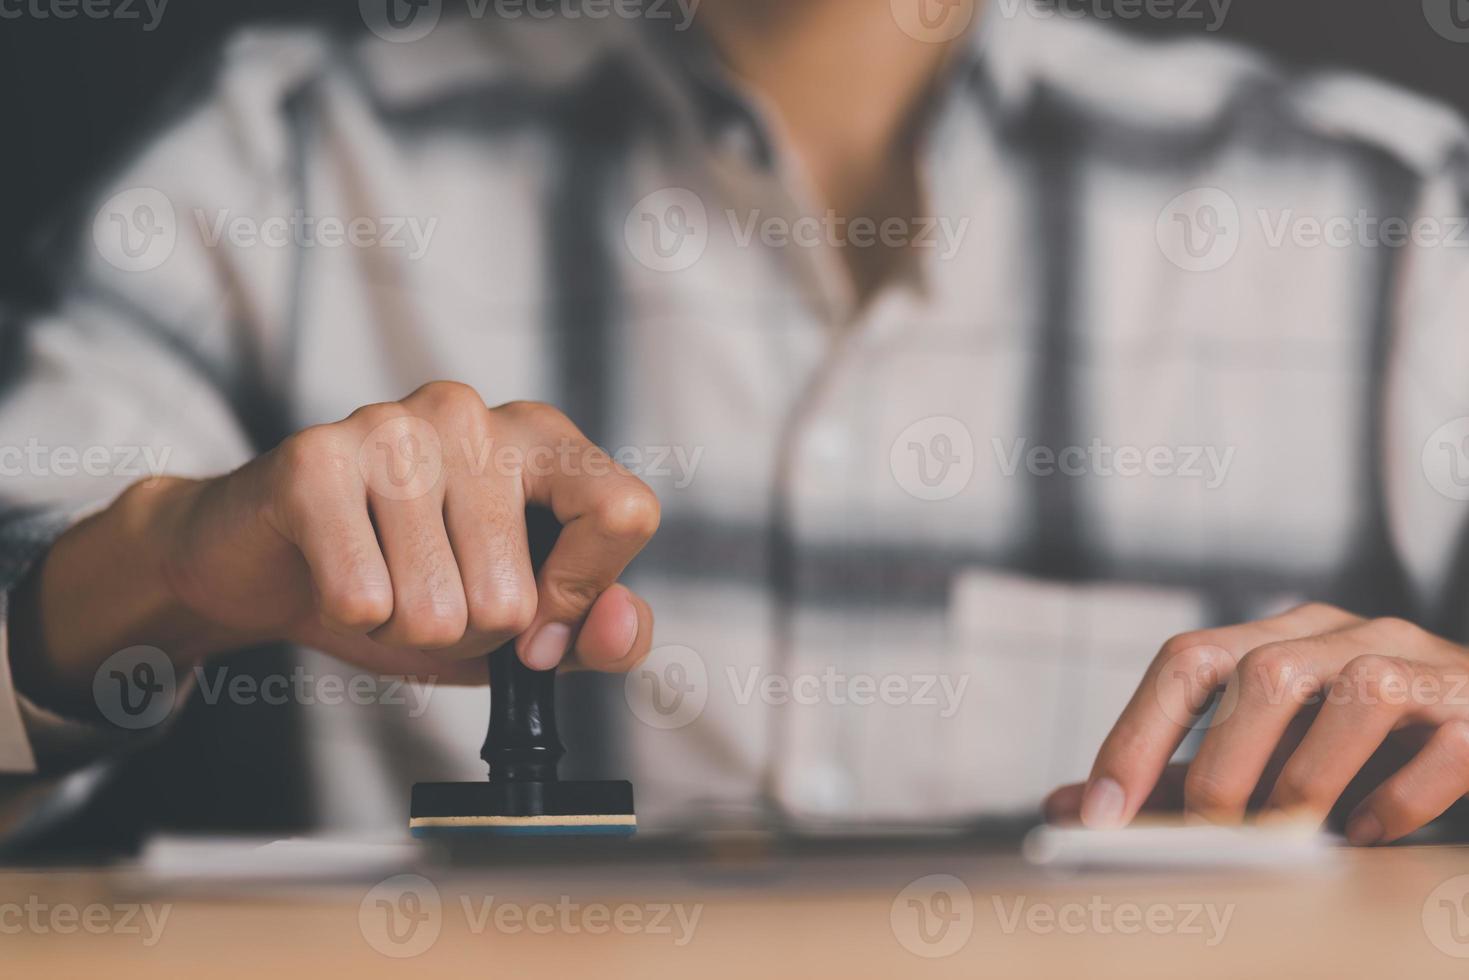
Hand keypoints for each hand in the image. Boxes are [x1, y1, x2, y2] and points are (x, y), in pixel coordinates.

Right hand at [21, 382, 659, 694]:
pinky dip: (352, 618)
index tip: (535, 624)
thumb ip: (600, 633)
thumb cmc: (413, 584)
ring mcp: (394, 426)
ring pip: (438, 609)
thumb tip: (620, 624)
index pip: (623, 513)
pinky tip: (335, 576)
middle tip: (426, 593)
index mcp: (543, 437)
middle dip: (467, 633)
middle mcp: (474, 414)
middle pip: (515, 596)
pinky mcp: (316, 459)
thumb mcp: (526, 624)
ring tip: (380, 582)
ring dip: (405, 628)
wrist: (268, 567)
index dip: (580, 594)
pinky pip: (364, 599)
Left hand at [1045, 603, 1468, 844]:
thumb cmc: (1367, 743)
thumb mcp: (1272, 749)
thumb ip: (1179, 776)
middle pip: (1264, 672)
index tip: (1098, 812)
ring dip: (1308, 780)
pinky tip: (1366, 837)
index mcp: (1282, 634)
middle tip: (1203, 839)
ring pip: (1358, 693)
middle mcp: (1347, 633)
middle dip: (1222, 766)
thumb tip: (1069, 806)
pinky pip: (1444, 746)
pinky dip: (1397, 801)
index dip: (1137, 735)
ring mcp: (1421, 663)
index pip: (1188, 660)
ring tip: (1286, 842)